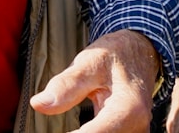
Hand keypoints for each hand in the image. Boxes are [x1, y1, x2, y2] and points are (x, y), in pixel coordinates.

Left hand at [31, 29, 159, 130]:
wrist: (140, 53)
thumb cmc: (115, 55)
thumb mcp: (90, 62)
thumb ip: (66, 85)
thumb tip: (38, 104)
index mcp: (130, 109)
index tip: (57, 132)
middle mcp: (137, 127)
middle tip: (52, 129)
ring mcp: (134, 132)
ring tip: (65, 125)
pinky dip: (87, 132)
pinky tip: (72, 129)